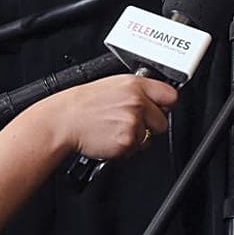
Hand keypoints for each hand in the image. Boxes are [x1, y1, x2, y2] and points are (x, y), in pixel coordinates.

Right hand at [35, 74, 176, 160]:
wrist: (64, 121)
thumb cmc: (83, 105)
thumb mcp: (112, 85)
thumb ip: (136, 91)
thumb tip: (154, 99)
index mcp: (134, 85)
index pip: (170, 95)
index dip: (165, 105)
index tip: (160, 109)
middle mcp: (136, 102)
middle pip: (163, 122)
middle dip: (150, 126)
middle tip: (129, 123)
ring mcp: (133, 122)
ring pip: (149, 138)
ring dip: (135, 138)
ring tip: (114, 128)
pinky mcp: (128, 141)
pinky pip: (135, 149)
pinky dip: (125, 147)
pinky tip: (110, 137)